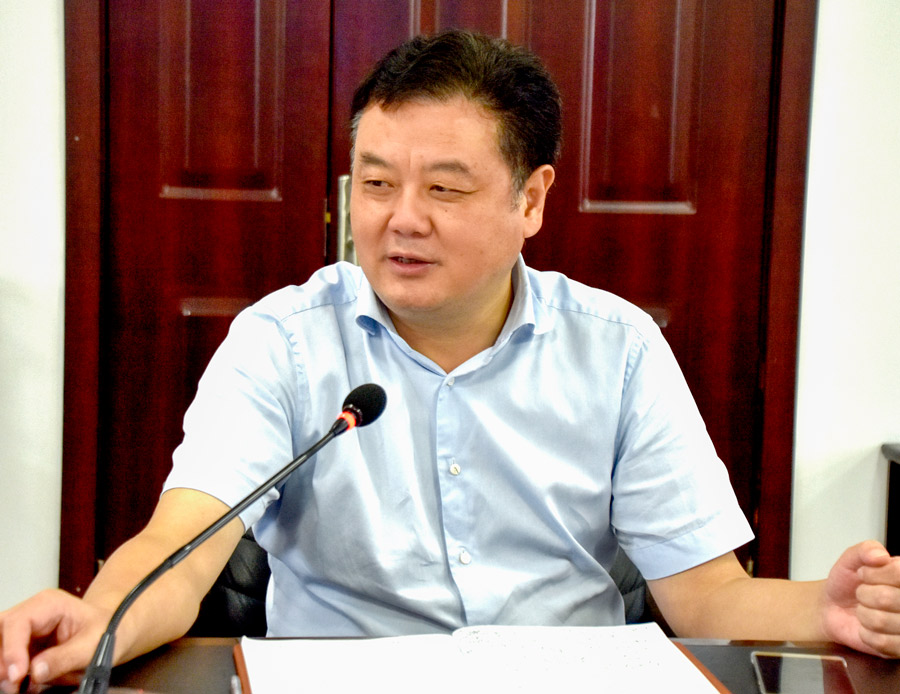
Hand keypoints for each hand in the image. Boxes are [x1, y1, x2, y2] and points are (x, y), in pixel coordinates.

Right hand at [0, 589, 111, 692]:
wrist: (115, 632)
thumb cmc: (107, 630)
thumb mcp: (93, 644)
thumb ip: (65, 657)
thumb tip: (35, 672)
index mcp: (49, 604)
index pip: (18, 622)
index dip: (11, 650)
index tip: (16, 674)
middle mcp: (32, 613)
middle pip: (1, 631)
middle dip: (2, 658)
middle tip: (12, 683)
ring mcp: (25, 631)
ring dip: (4, 668)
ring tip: (16, 687)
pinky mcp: (23, 647)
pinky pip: (7, 660)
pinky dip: (10, 674)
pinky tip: (21, 685)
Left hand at [821, 540, 899, 656]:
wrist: (834, 608)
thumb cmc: (848, 582)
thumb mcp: (851, 559)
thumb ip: (865, 550)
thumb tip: (881, 556)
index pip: (898, 572)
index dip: (873, 574)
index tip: (863, 575)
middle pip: (888, 598)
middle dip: (864, 595)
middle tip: (863, 595)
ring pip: (882, 621)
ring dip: (864, 615)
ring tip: (865, 611)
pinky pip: (882, 642)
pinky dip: (866, 634)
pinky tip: (867, 629)